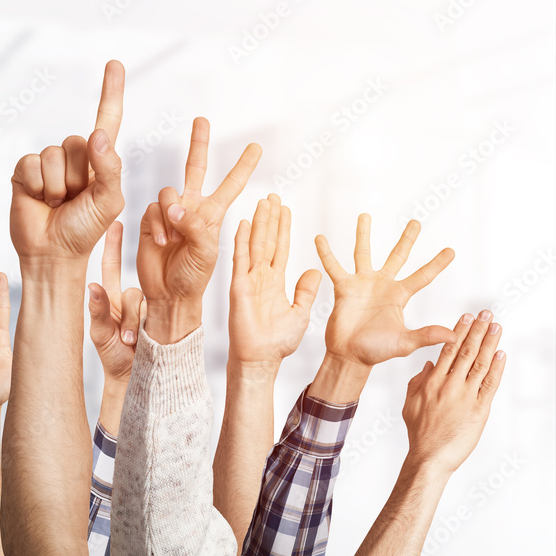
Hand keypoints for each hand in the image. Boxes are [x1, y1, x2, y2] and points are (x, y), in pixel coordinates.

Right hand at [10, 60, 124, 267]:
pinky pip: (31, 164)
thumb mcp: (109, 201)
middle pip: (76, 143)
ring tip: (57, 204)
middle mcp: (74, 158)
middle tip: (74, 200)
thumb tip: (96, 135)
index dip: (110, 92)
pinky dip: (36, 186)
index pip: (106, 119)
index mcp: (99, 161)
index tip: (114, 65)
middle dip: (77, 177)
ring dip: (57, 186)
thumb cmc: (84, 231)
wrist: (52, 254)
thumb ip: (109, 168)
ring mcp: (48, 164)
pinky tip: (38, 200)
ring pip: (53, 156)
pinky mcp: (24, 172)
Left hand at [88, 221, 143, 383]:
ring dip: (135, 323)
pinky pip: (152, 315)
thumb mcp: (101, 335)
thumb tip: (92, 286)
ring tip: (130, 342)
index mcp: (111, 297)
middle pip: (133, 290)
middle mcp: (128, 299)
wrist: (132, 377)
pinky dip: (143, 326)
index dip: (114, 244)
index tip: (116, 223)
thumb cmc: (112, 356)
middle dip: (130, 311)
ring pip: (142, 303)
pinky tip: (139, 339)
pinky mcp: (155, 319)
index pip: (112, 265)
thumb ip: (98, 311)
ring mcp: (144, 310)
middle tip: (125, 334)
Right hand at [138, 117, 261, 342]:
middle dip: (198, 144)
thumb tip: (177, 208)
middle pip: (195, 169)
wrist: (168, 294)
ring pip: (168, 192)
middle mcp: (191, 209)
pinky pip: (152, 208)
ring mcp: (170, 214)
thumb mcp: (206, 253)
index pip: (231, 184)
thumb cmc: (193, 277)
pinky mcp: (151, 221)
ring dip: (171, 212)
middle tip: (202, 121)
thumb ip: (195, 226)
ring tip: (173, 237)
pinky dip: (158, 224)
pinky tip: (162, 241)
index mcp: (212, 215)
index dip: (243, 166)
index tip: (256, 148)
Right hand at [228, 194, 320, 367]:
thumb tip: (315, 271)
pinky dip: (240, 241)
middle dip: (271, 218)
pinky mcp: (239, 286)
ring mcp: (248, 280)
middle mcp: (261, 277)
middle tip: (273, 196)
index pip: (280, 249)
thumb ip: (307, 291)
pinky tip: (241, 223)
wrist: (261, 358)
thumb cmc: (278, 342)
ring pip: (255, 244)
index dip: (283, 229)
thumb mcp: (301, 313)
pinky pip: (240, 259)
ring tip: (262, 202)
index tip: (285, 210)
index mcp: (275, 282)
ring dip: (259, 222)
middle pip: (267, 241)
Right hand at [316, 216, 455, 366]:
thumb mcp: (404, 343)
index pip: (422, 276)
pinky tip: (320, 238)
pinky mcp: (343, 288)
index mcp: (400, 296)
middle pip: (398, 256)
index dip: (436, 263)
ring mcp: (362, 284)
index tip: (451, 251)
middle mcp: (382, 285)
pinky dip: (326, 253)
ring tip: (365, 216)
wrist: (349, 355)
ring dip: (363, 235)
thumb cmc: (376, 351)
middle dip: (407, 239)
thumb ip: (426, 336)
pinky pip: (333, 267)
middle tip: (416, 222)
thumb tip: (451, 336)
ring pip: (363, 254)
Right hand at [403, 311, 505, 475]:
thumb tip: (429, 365)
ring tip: (496, 327)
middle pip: (465, 351)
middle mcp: (449, 385)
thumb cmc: (420, 433)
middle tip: (486, 315)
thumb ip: (417, 382)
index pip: (447, 350)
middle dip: (477, 330)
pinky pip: (490, 383)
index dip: (458, 332)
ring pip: (480, 363)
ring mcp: (465, 396)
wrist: (430, 456)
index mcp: (432, 382)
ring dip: (489, 343)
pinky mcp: (479, 409)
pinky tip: (501, 354)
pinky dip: (496, 367)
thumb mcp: (410, 403)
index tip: (466, 318)